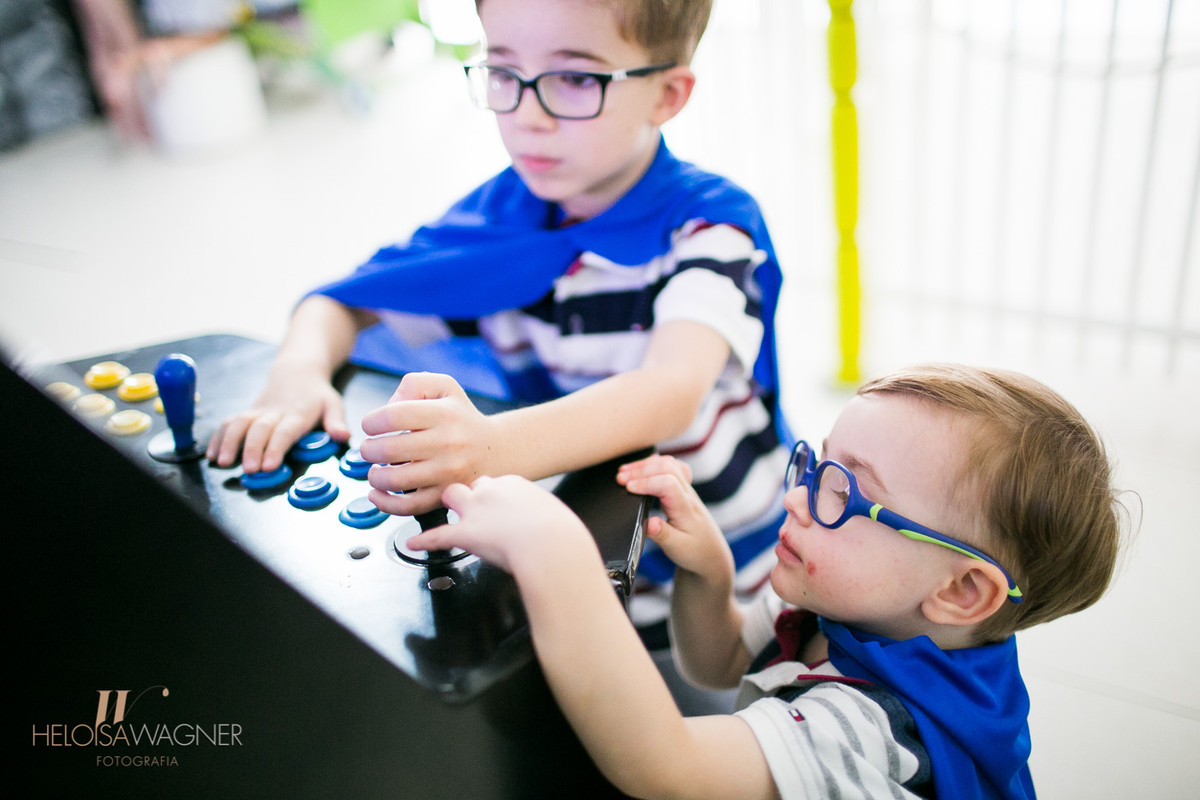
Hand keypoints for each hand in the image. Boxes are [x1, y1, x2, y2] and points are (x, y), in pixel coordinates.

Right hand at [206, 364, 349, 471]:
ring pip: (239, 423)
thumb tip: (342, 436)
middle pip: (259, 429)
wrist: (298, 371)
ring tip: (222, 462)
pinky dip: (218, 437)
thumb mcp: (333, 404)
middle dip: (251, 449)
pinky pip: (229, 422)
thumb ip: (336, 421)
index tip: (269, 465)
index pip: (284, 432)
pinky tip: (212, 454)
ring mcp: (258, 411)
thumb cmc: (317, 394)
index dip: (275, 448)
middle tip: (249, 469)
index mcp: (297, 414)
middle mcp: (274, 413)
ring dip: (229, 442)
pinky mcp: (247, 412)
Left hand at [358, 372, 498, 515]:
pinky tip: (377, 493)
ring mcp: (447, 473)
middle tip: (370, 448)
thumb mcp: (444, 386)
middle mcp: (448, 443)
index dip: (371, 422)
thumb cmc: (460, 417)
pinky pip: (408, 507)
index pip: (393, 416)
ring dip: (374, 476)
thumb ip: (413, 385)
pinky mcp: (445, 495)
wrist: (495, 450)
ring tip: (376, 470)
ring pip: (394, 480)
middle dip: (368, 449)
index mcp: (444, 413)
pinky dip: (385, 503)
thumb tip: (387, 407)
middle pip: (389, 449)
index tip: (371, 426)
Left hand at [406, 476, 593, 576]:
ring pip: (450, 497)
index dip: (493, 495)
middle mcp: (491, 491)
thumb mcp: (552, 515)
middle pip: (470, 484)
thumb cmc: (560, 535)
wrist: (553, 546)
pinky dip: (423, 540)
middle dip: (468, 493)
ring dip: (447, 505)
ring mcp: (476, 510)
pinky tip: (413, 543)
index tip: (496, 505)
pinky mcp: (465, 533)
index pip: (495, 483)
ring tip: (441, 511)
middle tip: (470, 506)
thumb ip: (539, 516)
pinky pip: (437, 535)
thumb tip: (541, 526)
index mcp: (514, 483)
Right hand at [617, 454, 732, 578]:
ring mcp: (687, 490)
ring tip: (625, 472)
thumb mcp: (677, 548)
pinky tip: (644, 467)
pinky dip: (655, 464)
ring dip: (646, 465)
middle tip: (620, 478)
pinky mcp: (684, 490)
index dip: (646, 482)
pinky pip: (673, 467)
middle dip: (642, 469)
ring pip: (670, 464)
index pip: (668, 484)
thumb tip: (648, 522)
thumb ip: (662, 535)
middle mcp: (688, 494)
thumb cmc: (694, 551)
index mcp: (685, 509)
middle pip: (668, 467)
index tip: (628, 488)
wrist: (711, 553)